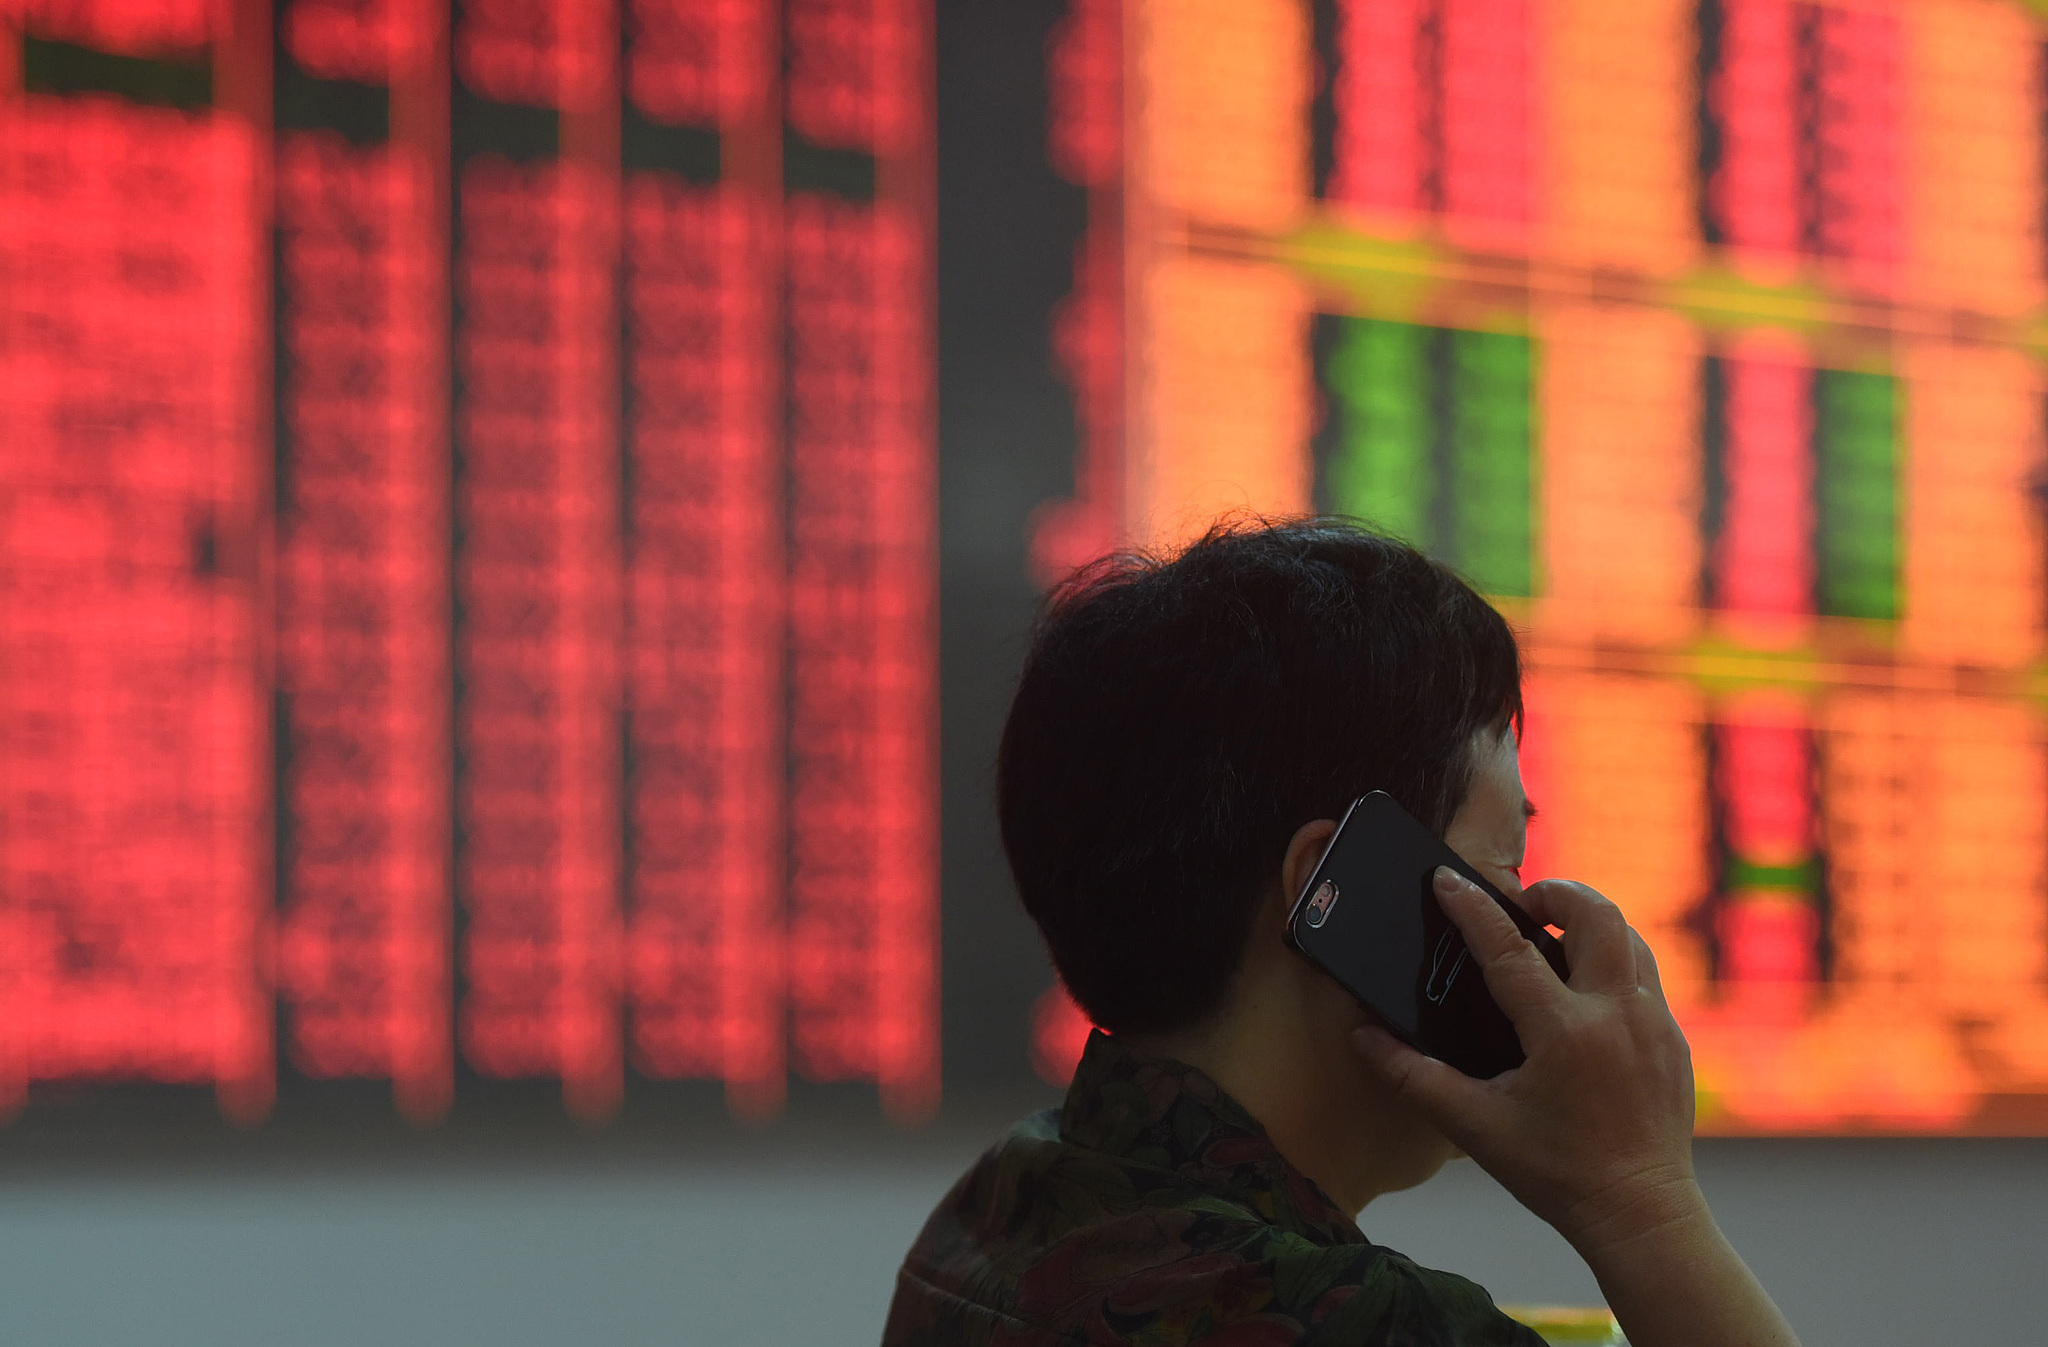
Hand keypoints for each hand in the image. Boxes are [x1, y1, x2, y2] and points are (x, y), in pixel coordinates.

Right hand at [1350, 868, 1702, 1256]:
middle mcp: (1615, 1014)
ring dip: (1590, 922)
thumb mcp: (1475, 1126)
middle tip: (1522, 904)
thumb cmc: (1558, 1175)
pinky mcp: (1673, 1040)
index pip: (1508, 948)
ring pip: (1629, 937)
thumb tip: (1364, 1039)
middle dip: (1555, 893)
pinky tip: (1585, 988)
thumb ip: (1415, 1077)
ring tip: (1553, 936)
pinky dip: (1614, 961)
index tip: (1446, 880)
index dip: (1471, 908)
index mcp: (1563, 1031)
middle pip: (1595, 914)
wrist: (1641, 1214)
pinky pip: (1646, 976)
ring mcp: (1653, 1024)